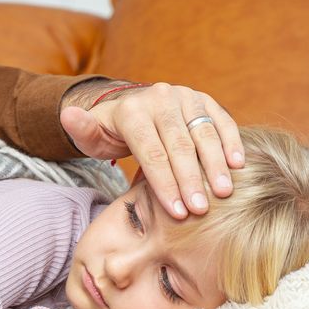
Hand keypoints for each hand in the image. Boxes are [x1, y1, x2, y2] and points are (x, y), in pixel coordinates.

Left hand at [60, 82, 243, 218]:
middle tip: (201, 211)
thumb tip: (68, 116)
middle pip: (179, 145)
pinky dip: (232, 141)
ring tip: (225, 193)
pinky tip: (240, 165)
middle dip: (191, 180)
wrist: (131, 108)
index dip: (165, 183)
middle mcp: (160, 98)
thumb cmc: (110, 133)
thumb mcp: (90, 135)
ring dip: (216, 164)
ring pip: (203, 132)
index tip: (177, 212)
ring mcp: (184, 96)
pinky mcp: (203, 99)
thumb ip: (81, 130)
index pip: (151, 152)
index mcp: (132, 111)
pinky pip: (221, 120)